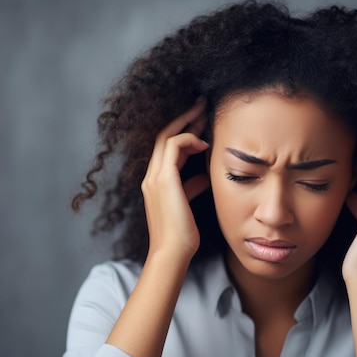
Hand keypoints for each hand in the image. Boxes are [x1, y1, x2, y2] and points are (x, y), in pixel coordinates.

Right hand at [141, 97, 210, 260]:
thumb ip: (192, 186)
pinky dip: (188, 139)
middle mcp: (151, 176)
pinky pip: (173, 146)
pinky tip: (204, 143)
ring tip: (204, 112)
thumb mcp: (188, 203)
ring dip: (186, 122)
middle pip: (164, 135)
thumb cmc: (182, 234)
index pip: (166, 146)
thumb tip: (204, 176)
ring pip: (166, 136)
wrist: (172, 252)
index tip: (200, 120)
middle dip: (184, 118)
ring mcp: (154, 177)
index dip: (183, 130)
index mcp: (155, 181)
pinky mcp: (163, 179)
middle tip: (202, 104)